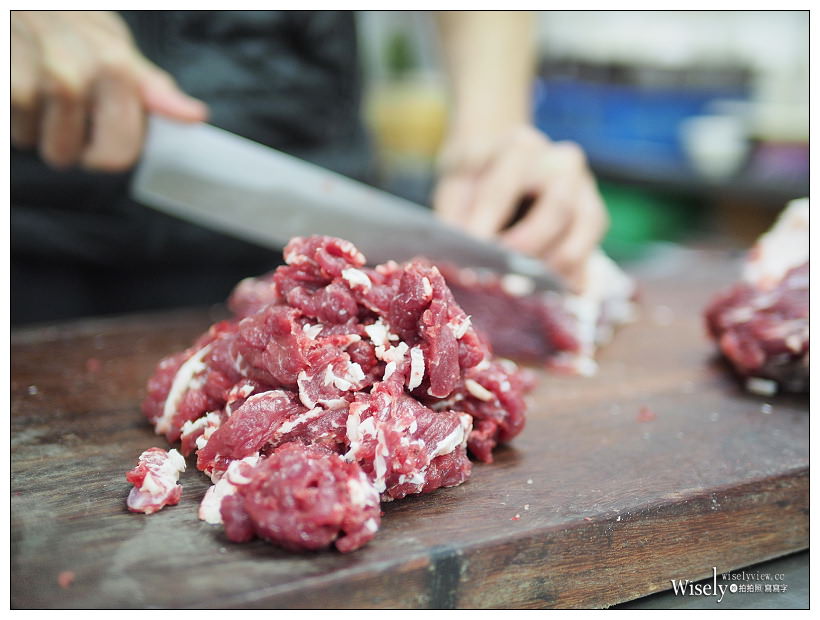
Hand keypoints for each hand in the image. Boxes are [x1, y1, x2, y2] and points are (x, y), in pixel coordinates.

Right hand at [11, 11, 206, 171]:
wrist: (16, 1)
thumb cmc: (69, 24)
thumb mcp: (115, 47)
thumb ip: (152, 90)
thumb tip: (193, 115)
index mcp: (115, 71)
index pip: (118, 155)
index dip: (109, 155)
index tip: (103, 135)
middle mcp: (74, 77)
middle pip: (70, 159)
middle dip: (69, 144)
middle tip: (65, 109)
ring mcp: (30, 81)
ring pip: (37, 147)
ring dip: (35, 128)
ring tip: (38, 88)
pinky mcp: (3, 88)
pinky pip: (10, 133)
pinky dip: (11, 117)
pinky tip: (17, 81)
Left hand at [433, 126, 608, 290]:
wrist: (501, 157)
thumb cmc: (477, 176)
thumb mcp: (456, 186)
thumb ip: (457, 218)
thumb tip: (459, 265)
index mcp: (520, 148)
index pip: (503, 189)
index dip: (486, 225)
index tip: (470, 256)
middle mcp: (561, 164)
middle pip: (557, 209)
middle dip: (528, 248)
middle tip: (501, 278)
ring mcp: (584, 190)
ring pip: (580, 235)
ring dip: (550, 268)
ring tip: (520, 290)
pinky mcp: (594, 218)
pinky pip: (588, 255)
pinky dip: (567, 279)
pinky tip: (543, 293)